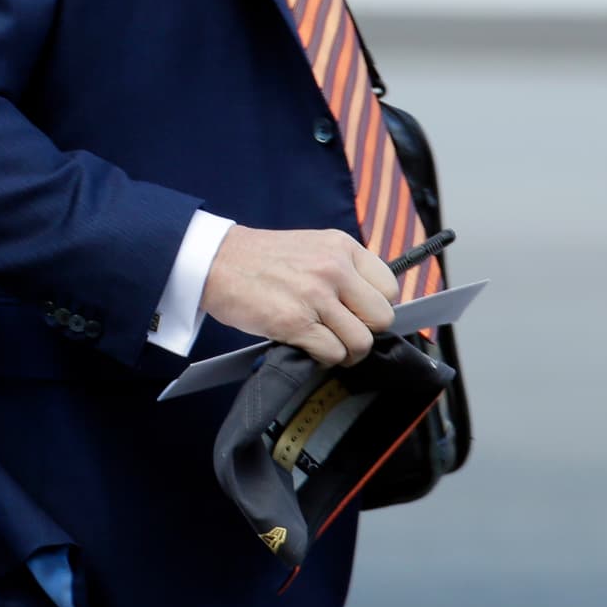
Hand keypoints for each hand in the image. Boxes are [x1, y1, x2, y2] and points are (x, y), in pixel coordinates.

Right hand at [200, 226, 395, 366]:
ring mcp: (315, 296)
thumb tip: (369, 305)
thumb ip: (343, 269)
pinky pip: (332, 354)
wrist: (216, 262)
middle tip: (345, 333)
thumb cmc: (261, 259)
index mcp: (342, 247)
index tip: (361, 314)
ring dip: (346, 352)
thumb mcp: (312, 247)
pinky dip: (324, 359)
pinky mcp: (295, 322)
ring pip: (361, 342)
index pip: (390, 287)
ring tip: (328, 345)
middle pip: (382, 318)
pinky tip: (309, 348)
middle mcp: (334, 268)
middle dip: (366, 332)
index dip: (377, 306)